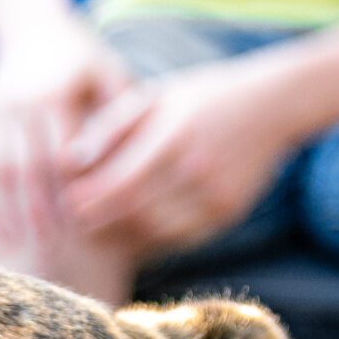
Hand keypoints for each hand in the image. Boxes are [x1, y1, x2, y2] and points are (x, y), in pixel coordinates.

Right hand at [0, 12, 132, 248]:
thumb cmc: (85, 64)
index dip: (67, 194)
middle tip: (45, 252)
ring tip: (10, 249)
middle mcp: (18, 100)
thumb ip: (117, 123)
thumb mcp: (110, 79)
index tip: (78, 229)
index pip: (59, 154)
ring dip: (0, 213)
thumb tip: (117, 171)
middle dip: (33, 212)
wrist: (30, 25)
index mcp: (56, 90)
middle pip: (23, 167)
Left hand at [59, 61, 300, 250]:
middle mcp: (196, 168)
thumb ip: (110, 127)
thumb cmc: (201, 98)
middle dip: (99, 221)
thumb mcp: (155, 97)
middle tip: (74, 225)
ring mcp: (215, 194)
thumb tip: (69, 162)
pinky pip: (180, 238)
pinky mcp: (228, 213)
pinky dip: (151, 241)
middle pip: (134, 211)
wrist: (272, 107)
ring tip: (98, 233)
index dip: (90, 198)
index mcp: (174, 134)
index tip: (66, 203)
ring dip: (122, 236)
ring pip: (155, 231)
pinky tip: (132, 235)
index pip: (120, 180)